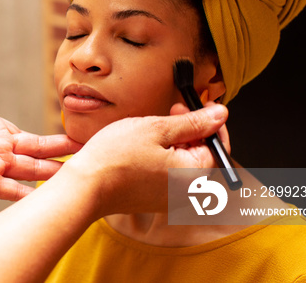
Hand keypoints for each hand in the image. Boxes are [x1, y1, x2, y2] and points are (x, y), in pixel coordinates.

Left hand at [0, 44, 80, 200]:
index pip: (29, 135)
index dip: (53, 138)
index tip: (78, 136)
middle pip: (38, 155)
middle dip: (64, 156)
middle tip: (95, 155)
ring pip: (31, 172)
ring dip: (55, 175)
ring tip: (85, 176)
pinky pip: (10, 191)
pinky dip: (31, 196)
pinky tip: (52, 200)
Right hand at [58, 104, 229, 218]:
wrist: (85, 187)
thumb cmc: (115, 158)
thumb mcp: (156, 128)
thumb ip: (192, 122)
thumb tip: (220, 115)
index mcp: (194, 175)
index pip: (217, 145)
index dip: (210, 121)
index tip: (201, 105)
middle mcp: (187, 192)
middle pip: (202, 154)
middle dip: (191, 130)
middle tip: (173, 111)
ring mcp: (170, 199)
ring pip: (184, 163)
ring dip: (176, 142)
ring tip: (155, 126)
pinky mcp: (155, 200)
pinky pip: (170, 174)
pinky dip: (164, 157)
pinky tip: (146, 145)